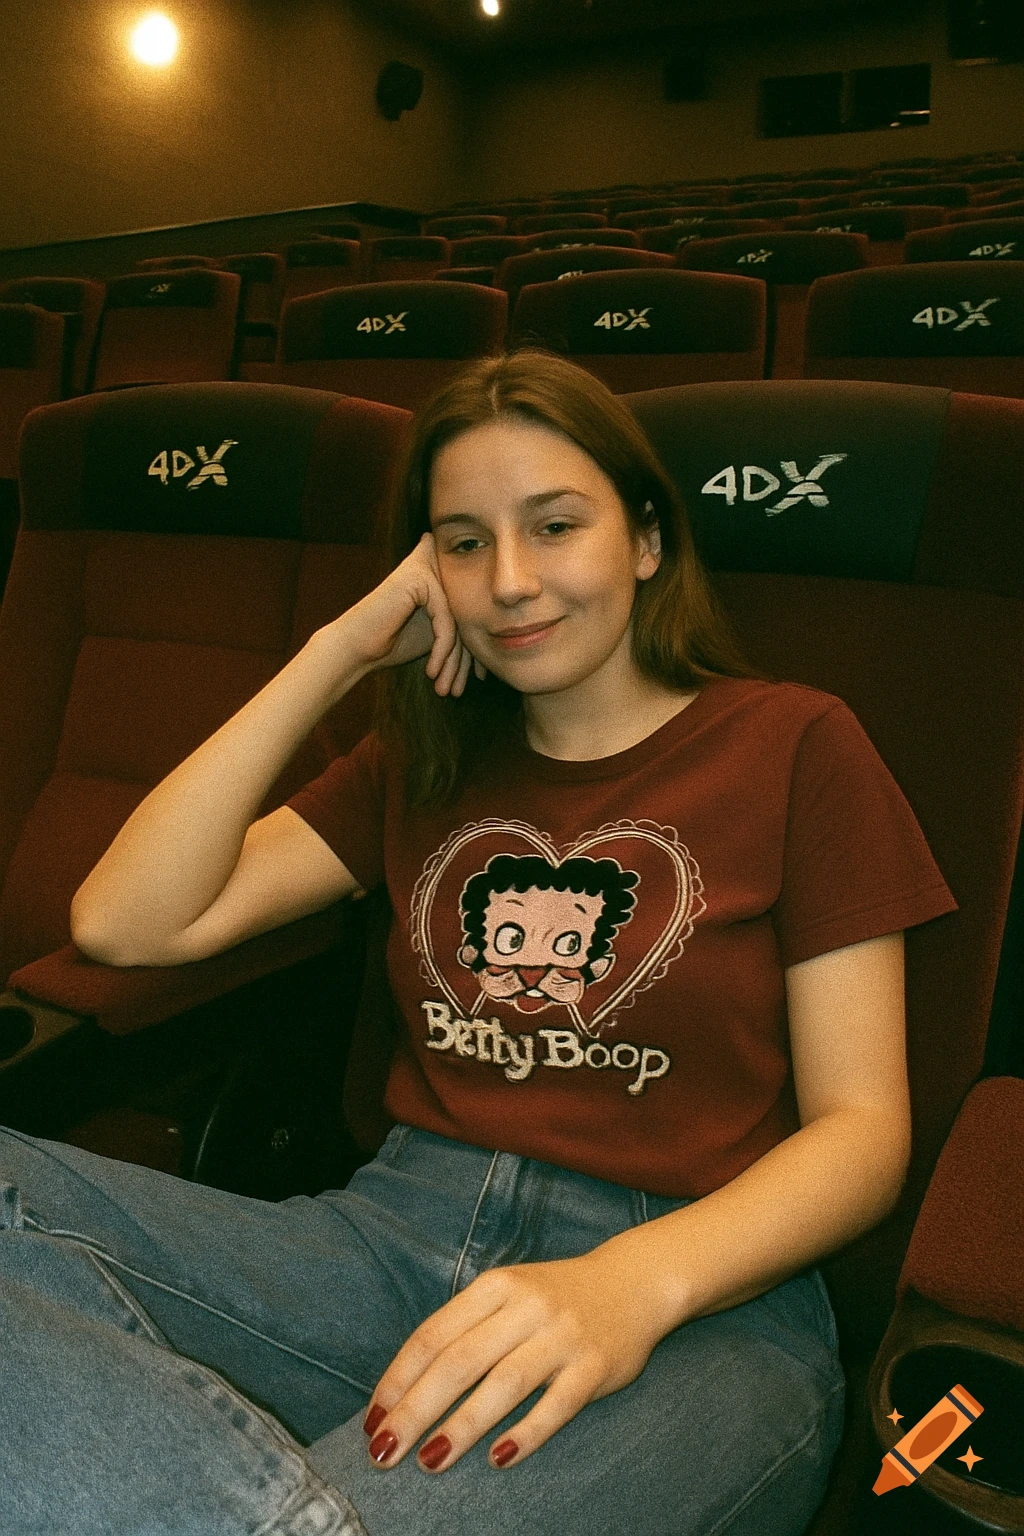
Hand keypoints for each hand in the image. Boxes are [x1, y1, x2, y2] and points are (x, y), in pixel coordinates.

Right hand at [339, 533, 483, 696]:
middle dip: (464, 661)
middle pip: (467, 619)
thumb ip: (463, 628)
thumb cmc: (394, 642)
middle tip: (457, 691)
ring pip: (458, 623)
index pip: (472, 615)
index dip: (476, 651)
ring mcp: (427, 568)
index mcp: (442, 575)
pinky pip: (445, 622)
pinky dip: (440, 651)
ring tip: (445, 690)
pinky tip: (431, 673)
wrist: (357, 646)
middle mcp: (436, 565)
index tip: (477, 679)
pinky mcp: (419, 577)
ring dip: (451, 663)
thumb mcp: (438, 636)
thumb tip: (501, 638)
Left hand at [360, 1248, 666, 1474]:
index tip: (372, 1418)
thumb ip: (464, 1330)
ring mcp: (562, 1336)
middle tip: (384, 1452)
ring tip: (429, 1461)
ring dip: (462, 1426)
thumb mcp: (507, 1295)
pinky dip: (527, 1432)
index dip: (398, 1379)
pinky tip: (499, 1458)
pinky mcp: (595, 1366)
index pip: (433, 1335)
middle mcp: (526, 1307)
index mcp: (495, 1287)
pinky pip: (557, 1404)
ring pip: (504, 1384)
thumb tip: (405, 1388)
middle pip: (459, 1361)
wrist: (634, 1282)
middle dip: (416, 1410)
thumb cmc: (553, 1297)